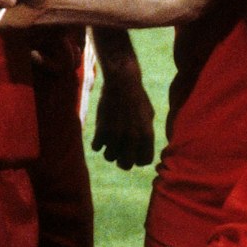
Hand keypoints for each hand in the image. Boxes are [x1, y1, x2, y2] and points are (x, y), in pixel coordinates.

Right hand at [91, 42, 154, 169]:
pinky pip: (97, 147)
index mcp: (147, 134)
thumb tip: (142, 151)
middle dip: (122, 161)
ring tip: (109, 141)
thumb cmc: (137, 97)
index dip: (138, 160)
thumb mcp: (149, 116)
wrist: (122, 82)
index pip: (144, 161)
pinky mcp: (102, 128)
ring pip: (109, 157)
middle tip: (119, 154)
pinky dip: (97, 143)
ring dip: (108, 151)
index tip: (133, 154)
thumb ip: (146, 134)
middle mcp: (133, 137)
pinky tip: (100, 134)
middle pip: (126, 165)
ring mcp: (116, 134)